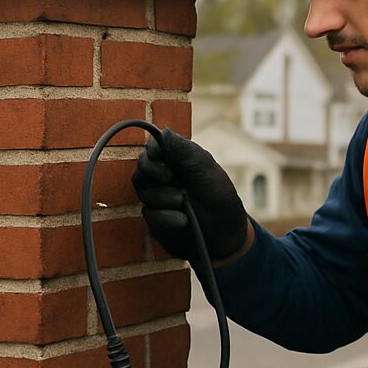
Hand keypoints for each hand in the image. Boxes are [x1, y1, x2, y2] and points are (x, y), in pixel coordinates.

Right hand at [132, 128, 248, 261]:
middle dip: (153, 171)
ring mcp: (160, 198)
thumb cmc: (220, 198)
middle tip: (168, 177)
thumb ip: (183, 149)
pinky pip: (149, 214)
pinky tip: (183, 221)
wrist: (225, 236)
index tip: (157, 154)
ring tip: (184, 203)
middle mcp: (166, 177)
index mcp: (179, 160)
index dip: (152, 150)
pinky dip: (166, 217)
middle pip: (142, 168)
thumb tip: (162, 131)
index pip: (154, 148)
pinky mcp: (157, 219)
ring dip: (165, 198)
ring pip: (144, 192)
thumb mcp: (205, 168)